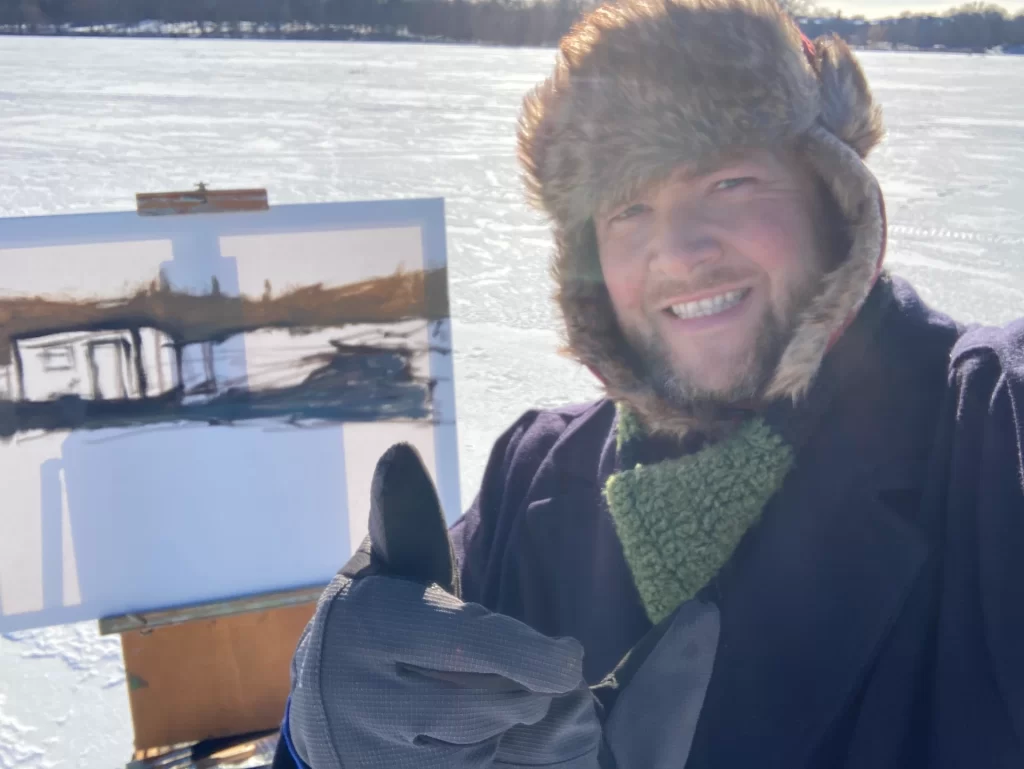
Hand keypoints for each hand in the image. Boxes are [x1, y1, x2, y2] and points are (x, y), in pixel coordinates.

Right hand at [279, 443, 602, 768]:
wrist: (317, 696)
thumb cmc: (376, 613)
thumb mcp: (386, 563)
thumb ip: (405, 517)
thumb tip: (398, 453)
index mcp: (374, 622)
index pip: (465, 642)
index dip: (528, 655)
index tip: (574, 659)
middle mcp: (365, 691)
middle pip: (486, 700)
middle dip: (524, 684)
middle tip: (534, 666)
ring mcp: (372, 747)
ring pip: (481, 742)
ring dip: (506, 719)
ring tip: (487, 690)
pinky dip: (484, 751)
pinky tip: (468, 728)